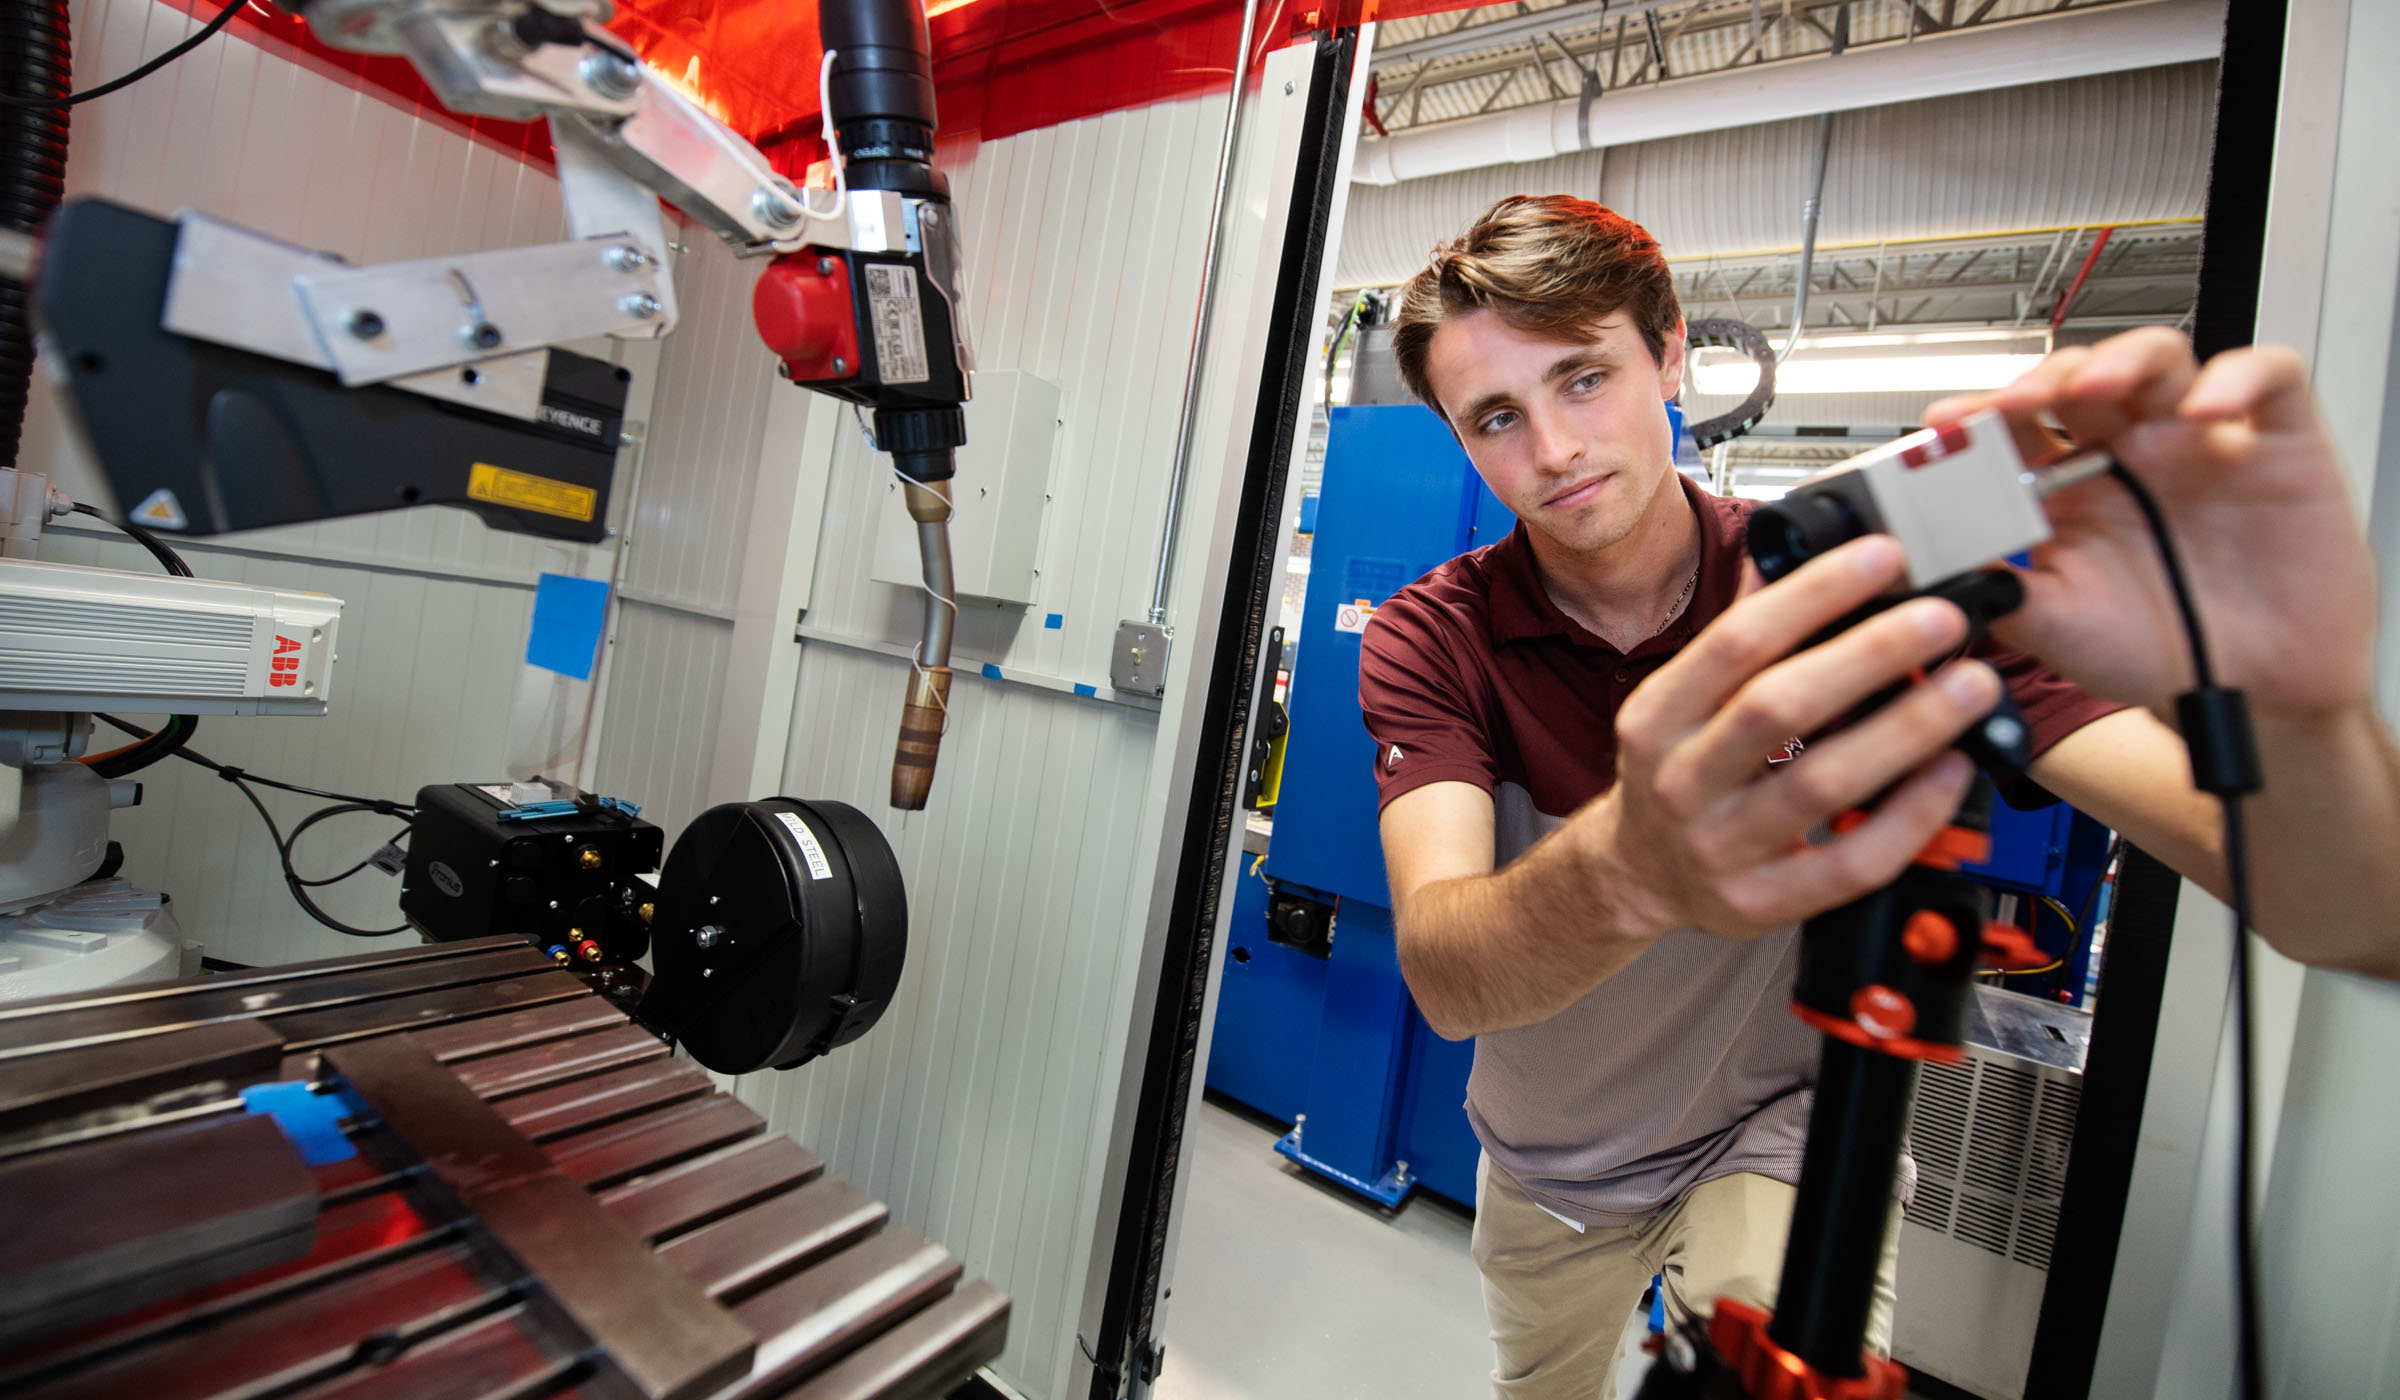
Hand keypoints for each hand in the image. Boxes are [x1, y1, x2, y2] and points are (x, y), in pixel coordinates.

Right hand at [1587, 535, 2000, 940]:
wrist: (1638, 875)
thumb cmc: (1675, 774)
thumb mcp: (1679, 700)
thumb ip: (1739, 634)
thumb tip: (1794, 550)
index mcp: (1657, 717)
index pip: (1737, 642)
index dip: (1814, 594)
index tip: (1882, 557)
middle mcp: (1680, 781)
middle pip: (1778, 708)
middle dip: (1869, 655)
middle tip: (1941, 617)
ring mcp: (1719, 848)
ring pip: (1821, 783)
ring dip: (1907, 730)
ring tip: (1971, 687)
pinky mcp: (1764, 902)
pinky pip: (1852, 861)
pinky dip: (1910, 814)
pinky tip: (1952, 770)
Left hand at [1927, 328, 2374, 721]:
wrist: (2248, 694)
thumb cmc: (2156, 653)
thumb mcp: (2055, 626)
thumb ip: (1995, 588)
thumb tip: (1927, 561)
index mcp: (2072, 487)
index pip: (2019, 423)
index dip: (1982, 413)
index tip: (1946, 424)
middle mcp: (2131, 453)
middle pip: (2082, 376)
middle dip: (2043, 378)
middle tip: (2015, 402)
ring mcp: (2200, 440)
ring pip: (2161, 359)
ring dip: (2122, 360)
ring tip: (2092, 385)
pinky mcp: (2277, 442)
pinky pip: (2268, 378)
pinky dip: (2238, 379)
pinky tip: (2205, 411)